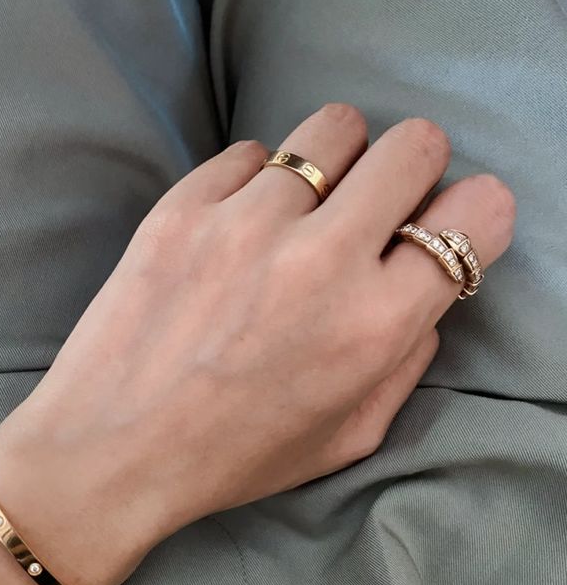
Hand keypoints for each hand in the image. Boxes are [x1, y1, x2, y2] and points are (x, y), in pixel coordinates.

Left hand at [0, 104, 514, 584]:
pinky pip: (252, 152)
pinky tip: (237, 227)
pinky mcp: (184, 203)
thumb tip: (423, 296)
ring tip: (307, 206)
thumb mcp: (347, 436)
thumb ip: (405, 361)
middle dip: (413, 171)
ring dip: (337, 162)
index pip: (475, 216)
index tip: (447, 227)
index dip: (473, 216)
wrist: (109, 449)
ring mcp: (247, 221)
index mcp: (375, 324)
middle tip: (381, 205)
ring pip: (333, 127)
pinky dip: (258, 182)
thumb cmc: (232, 457)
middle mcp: (322, 258)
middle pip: (413, 146)